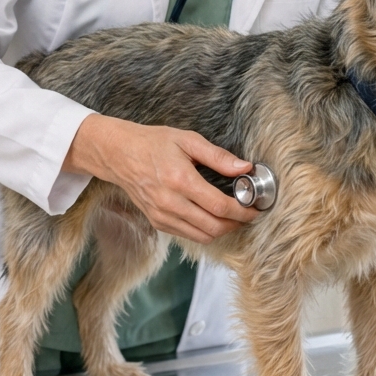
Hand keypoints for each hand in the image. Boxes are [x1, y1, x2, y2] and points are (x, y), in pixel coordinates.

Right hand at [62, 114, 257, 244]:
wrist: (119, 154)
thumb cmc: (153, 143)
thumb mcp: (188, 140)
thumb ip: (218, 157)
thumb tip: (245, 168)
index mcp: (180, 179)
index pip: (220, 206)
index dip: (243, 211)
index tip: (255, 208)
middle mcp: (170, 202)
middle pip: (214, 227)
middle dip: (236, 224)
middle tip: (248, 214)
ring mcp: (162, 215)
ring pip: (202, 236)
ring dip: (222, 230)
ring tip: (232, 217)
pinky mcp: (157, 222)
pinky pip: (188, 235)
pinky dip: (204, 231)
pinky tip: (211, 217)